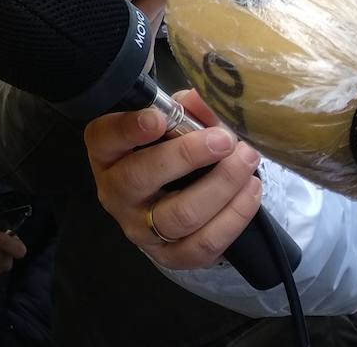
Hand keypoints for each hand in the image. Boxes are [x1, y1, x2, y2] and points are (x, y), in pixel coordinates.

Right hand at [84, 89, 263, 270]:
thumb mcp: (169, 121)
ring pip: (180, 214)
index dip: (129, 129)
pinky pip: (204, 244)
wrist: (169, 199)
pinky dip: (234, 217)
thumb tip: (205, 99)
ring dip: (221, 186)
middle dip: (187, 156)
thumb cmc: (164, 149)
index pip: (105, 139)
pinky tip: (251, 191)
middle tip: (224, 139)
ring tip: (247, 160)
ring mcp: (140, 229)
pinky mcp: (170, 256)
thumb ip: (185, 108)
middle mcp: (114, 193)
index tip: (160, 118)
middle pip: (141, 178)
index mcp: (106, 153)